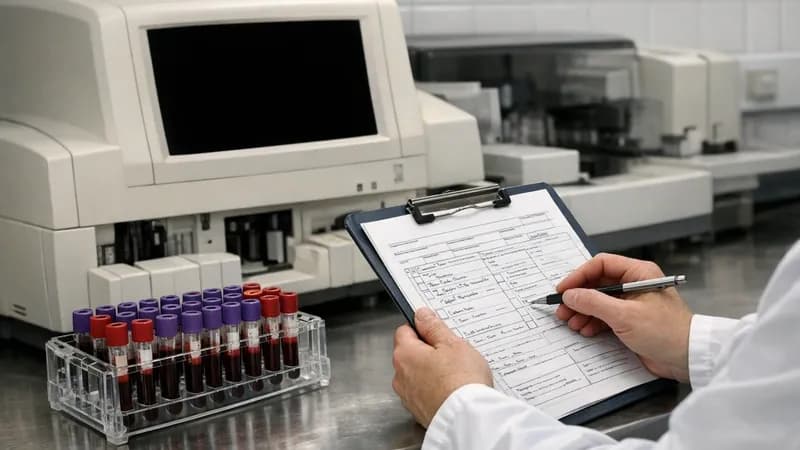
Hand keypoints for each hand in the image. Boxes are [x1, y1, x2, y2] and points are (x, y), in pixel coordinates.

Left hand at [392, 307, 492, 427]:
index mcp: (405, 354)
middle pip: (411, 353)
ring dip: (431, 371)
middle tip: (452, 352)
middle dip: (428, 351)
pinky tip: (452, 389)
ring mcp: (408, 396)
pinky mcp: (418, 411)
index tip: (436, 329)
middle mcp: (400, 376)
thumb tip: (422, 315)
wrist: (467, 419)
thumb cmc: (461, 381)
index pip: (404, 330)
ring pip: (417, 374)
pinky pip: (424, 392)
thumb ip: (434, 327)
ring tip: (456, 373)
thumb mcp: (452, 344)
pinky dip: (435, 389)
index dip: (421, 327)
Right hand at [555, 253, 693, 382]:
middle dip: (578, 297)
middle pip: (597, 283)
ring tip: (571, 322)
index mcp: (639, 273)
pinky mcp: (631, 321)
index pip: (601, 265)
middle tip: (563, 309)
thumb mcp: (624, 315)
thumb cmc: (667, 332)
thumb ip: (594, 302)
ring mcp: (633, 303)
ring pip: (599, 301)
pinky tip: (584, 329)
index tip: (563, 290)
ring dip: (583, 311)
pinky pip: (605, 316)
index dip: (579, 276)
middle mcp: (635, 284)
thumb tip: (571, 295)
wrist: (688, 358)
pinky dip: (593, 322)